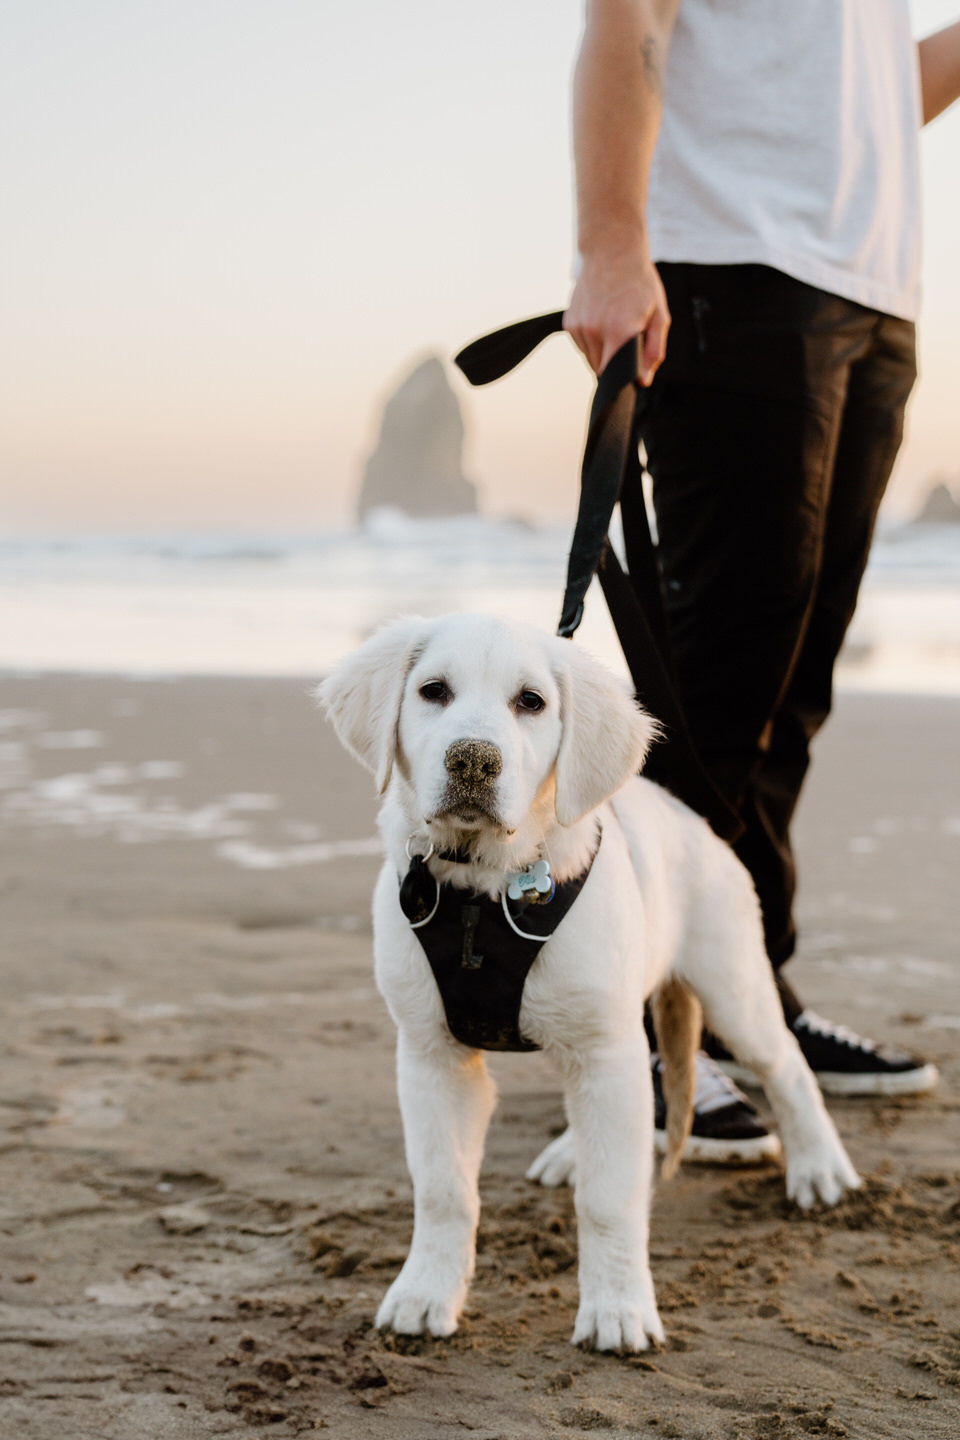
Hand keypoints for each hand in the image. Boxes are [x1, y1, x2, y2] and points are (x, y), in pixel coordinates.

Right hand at [563, 249, 669, 383]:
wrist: (612, 251)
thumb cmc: (639, 282)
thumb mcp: (659, 315)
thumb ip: (653, 351)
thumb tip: (643, 380)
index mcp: (619, 330)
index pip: (613, 376)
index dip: (622, 380)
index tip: (631, 374)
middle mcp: (594, 330)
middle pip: (601, 370)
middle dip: (614, 364)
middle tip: (627, 339)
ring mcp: (578, 326)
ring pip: (590, 359)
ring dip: (602, 352)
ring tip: (613, 326)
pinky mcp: (569, 323)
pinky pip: (582, 346)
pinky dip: (592, 341)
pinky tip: (602, 320)